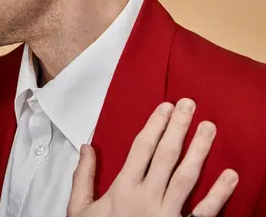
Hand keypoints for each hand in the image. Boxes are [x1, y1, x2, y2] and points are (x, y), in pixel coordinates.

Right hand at [68, 98, 238, 216]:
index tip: (165, 107)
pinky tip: (230, 176)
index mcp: (123, 190)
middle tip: (189, 105)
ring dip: (199, 150)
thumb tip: (86, 148)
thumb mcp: (79, 209)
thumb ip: (83, 177)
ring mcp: (167, 214)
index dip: (155, 125)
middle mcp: (147, 198)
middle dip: (178, 128)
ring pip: (186, 177)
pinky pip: (204, 213)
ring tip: (209, 128)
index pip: (142, 149)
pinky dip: (219, 195)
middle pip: (166, 156)